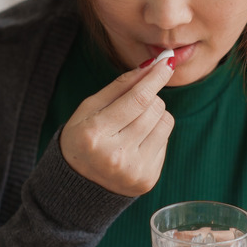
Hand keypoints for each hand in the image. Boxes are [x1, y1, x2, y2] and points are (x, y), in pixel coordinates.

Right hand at [59, 58, 174, 196]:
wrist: (78, 184)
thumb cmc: (83, 136)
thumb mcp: (90, 108)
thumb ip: (120, 85)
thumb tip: (152, 65)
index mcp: (94, 134)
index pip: (137, 99)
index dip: (155, 78)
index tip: (168, 62)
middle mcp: (114, 155)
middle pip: (154, 109)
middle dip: (151, 97)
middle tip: (136, 102)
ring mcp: (133, 171)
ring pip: (165, 122)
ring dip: (156, 115)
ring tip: (135, 124)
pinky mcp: (147, 180)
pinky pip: (166, 142)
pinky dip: (155, 135)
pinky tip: (136, 143)